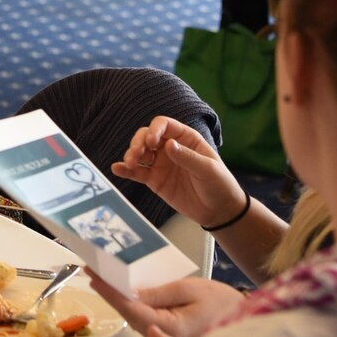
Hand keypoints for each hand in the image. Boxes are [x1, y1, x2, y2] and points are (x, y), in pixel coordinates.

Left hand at [87, 270, 242, 336]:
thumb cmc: (221, 302)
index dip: (110, 292)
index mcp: (170, 327)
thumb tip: (128, 292)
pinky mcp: (166, 334)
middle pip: (127, 313)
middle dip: (108, 291)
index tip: (93, 276)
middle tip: (90, 269)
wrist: (243, 319)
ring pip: (132, 316)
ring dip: (116, 296)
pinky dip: (129, 302)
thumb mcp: (190, 290)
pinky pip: (142, 317)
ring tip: (100, 275)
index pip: (131, 308)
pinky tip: (120, 287)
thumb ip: (158, 293)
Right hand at [112, 116, 247, 228]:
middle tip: (136, 154)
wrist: (219, 211)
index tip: (151, 142)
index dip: (155, 130)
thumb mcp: (208, 169)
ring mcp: (160, 163)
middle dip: (138, 142)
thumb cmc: (219, 184)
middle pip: (147, 136)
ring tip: (129, 163)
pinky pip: (137, 173)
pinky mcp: (154, 180)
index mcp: (185, 138)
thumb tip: (168, 145)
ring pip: (140, 153)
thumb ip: (187, 157)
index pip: (164, 125)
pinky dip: (126, 170)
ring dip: (131, 154)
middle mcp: (169, 147)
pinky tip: (117, 169)